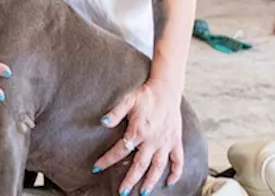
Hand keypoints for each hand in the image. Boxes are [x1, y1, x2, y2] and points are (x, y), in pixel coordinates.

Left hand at [92, 77, 184, 193]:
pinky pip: (177, 160)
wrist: (167, 89)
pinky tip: (170, 182)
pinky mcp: (175, 141)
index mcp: (139, 131)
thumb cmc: (145, 95)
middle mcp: (153, 141)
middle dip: (130, 180)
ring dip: (151, 181)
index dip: (107, 160)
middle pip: (140, 166)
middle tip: (122, 192)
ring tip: (143, 192)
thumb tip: (102, 122)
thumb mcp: (128, 100)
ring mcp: (165, 142)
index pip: (120, 150)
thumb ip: (115, 113)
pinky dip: (176, 173)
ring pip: (158, 167)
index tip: (96, 168)